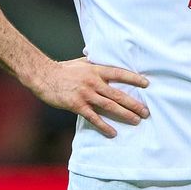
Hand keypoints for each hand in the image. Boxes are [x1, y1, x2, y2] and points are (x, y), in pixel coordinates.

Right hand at [30, 57, 149, 137]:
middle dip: (134, 103)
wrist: (43, 76)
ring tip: (137, 121)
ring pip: (110, 106)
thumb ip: (93, 61)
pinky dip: (104, 126)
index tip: (146, 84)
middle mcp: (93, 82)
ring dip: (125, 114)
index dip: (134, 78)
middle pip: (118, 94)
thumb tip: (101, 56)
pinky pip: (94, 118)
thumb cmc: (62, 69)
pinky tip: (113, 133)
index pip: (119, 73)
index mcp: (95, 69)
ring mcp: (85, 94)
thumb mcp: (80, 62)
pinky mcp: (77, 105)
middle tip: (146, 111)